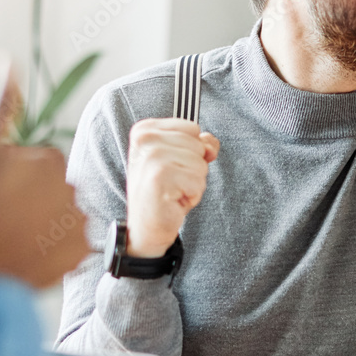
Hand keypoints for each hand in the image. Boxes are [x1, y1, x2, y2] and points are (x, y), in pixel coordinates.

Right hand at [0, 81, 88, 288]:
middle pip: (54, 189)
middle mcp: (73, 186)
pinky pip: (73, 243)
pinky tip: (34, 253)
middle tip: (8, 219)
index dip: (17, 179)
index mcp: (48, 159)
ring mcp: (80, 219)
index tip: (0, 194)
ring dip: (46, 224)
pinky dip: (57, 249)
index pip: (40, 163)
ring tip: (19, 238)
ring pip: (64, 215)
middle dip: (35, 200)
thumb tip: (9, 61)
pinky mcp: (84, 249)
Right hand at [125, 118, 219, 257]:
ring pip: (200, 163)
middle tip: (172, 182)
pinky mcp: (160, 176)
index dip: (191, 150)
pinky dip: (192, 194)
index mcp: (145, 130)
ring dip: (193, 182)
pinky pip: (198, 180)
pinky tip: (173, 200)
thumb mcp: (180, 160)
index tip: (173, 166)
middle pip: (198, 144)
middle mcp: (145, 139)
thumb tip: (210, 144)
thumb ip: (198, 144)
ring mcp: (151, 157)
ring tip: (173, 190)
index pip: (192, 128)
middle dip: (193, 168)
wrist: (146, 227)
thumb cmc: (163, 192)